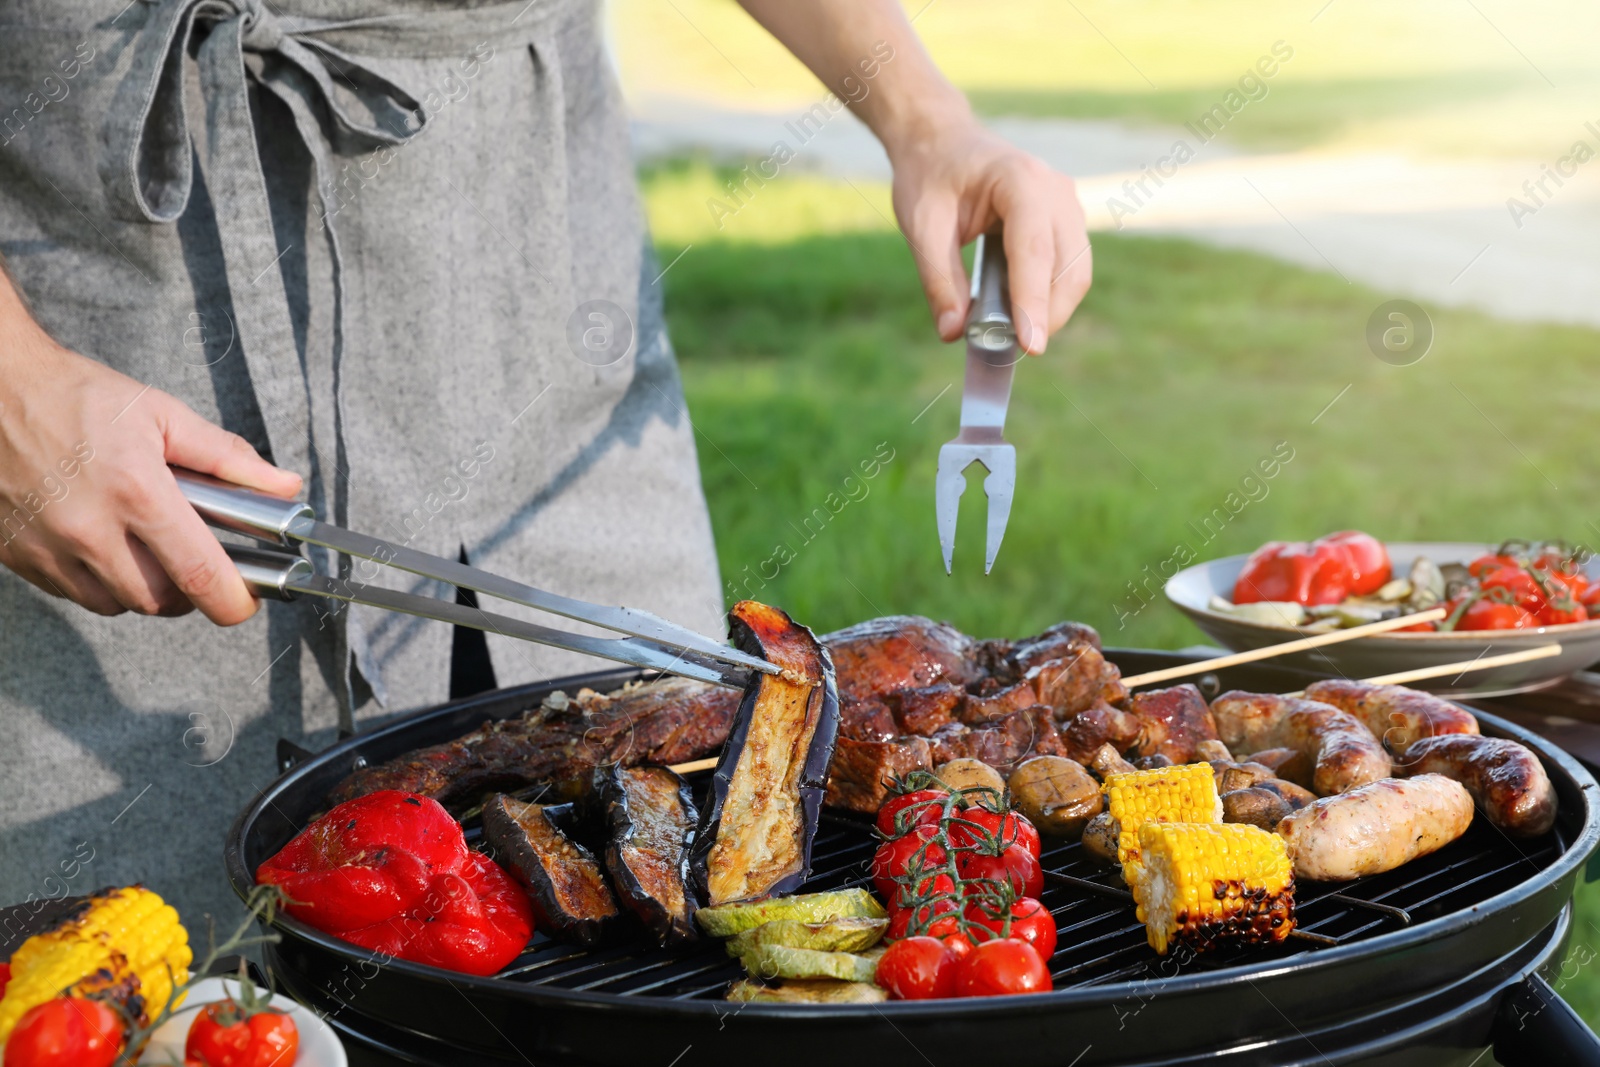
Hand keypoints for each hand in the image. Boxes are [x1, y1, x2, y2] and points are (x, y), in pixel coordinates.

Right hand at [0, 313, 301, 623]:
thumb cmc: (79, 397)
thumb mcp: (163, 415)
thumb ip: (227, 458)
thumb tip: (286, 486)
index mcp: (137, 492)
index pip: (198, 574)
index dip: (233, 601)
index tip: (245, 602)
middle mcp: (90, 529)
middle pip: (159, 601)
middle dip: (188, 592)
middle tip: (196, 564)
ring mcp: (49, 548)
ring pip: (116, 604)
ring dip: (143, 591)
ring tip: (149, 551)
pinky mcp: (20, 557)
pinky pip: (74, 594)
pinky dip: (100, 583)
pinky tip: (106, 546)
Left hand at [888, 115, 1090, 354]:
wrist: (943, 141)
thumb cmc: (930, 176)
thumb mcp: (921, 225)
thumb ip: (937, 278)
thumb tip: (952, 332)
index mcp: (1019, 179)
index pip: (1034, 249)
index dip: (1033, 301)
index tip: (1031, 346)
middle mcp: (1055, 190)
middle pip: (1069, 266)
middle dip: (1046, 315)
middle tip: (1011, 351)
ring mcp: (1067, 204)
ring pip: (1076, 272)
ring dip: (1050, 311)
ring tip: (1011, 334)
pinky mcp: (1066, 221)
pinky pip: (1069, 269)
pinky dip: (1048, 297)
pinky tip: (1018, 313)